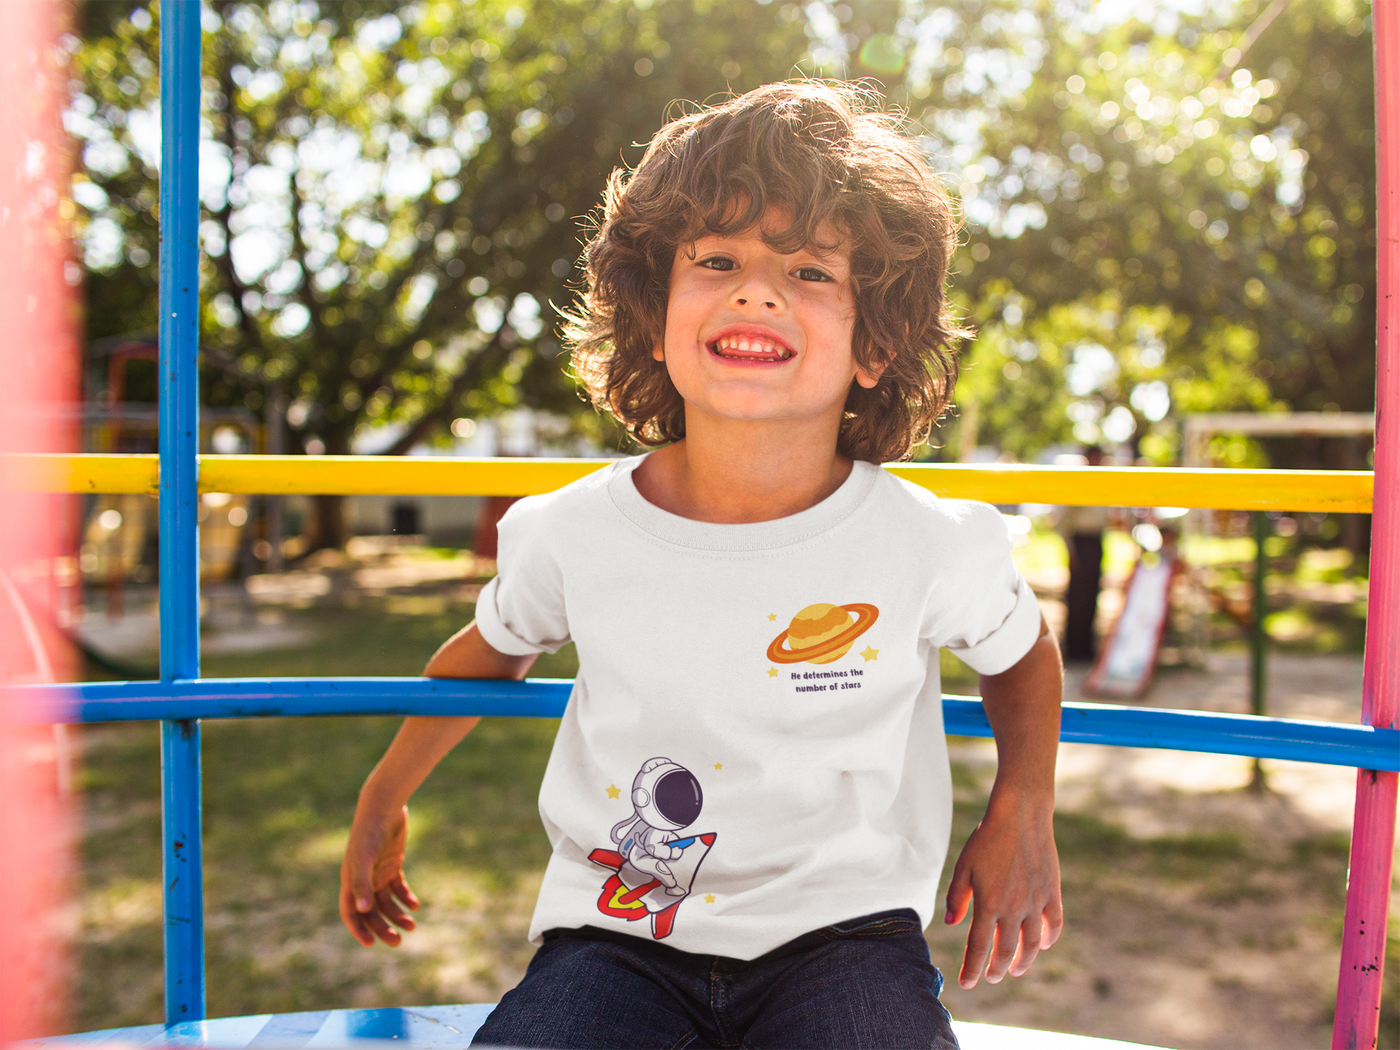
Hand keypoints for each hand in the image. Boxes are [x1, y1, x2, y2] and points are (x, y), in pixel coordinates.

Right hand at [340, 803, 420, 946]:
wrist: (383, 807)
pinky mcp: (392, 864)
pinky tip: (415, 906)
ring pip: (387, 902)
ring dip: (397, 915)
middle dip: (382, 928)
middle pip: (371, 912)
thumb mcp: (364, 860)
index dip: (358, 930)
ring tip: (412, 926)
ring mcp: (378, 872)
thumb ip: (362, 884)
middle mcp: (363, 879)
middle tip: (397, 941)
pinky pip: (398, 888)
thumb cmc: (369, 833)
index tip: (370, 944)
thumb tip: (361, 910)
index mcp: (350, 881)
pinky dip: (406, 898)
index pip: (350, 913)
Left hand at [943, 795, 1062, 988]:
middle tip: (991, 977)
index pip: (978, 947)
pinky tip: (1041, 945)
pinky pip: (1053, 924)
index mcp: (987, 904)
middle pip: (1006, 950)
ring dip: (1023, 961)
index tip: (967, 984)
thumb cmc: (987, 839)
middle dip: (997, 968)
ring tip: (1016, 970)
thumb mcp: (964, 867)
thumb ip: (956, 898)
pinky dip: (1048, 939)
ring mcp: (1035, 902)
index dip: (972, 969)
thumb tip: (951, 924)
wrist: (1020, 816)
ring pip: (1032, 944)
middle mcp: (1013, 908)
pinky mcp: (1052, 893)